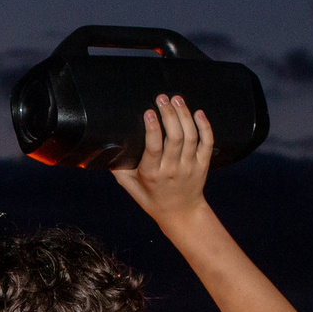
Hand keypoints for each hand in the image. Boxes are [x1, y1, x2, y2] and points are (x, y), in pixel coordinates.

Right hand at [112, 93, 212, 223]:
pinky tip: (198, 112)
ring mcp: (190, 167)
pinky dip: (204, 126)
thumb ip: (119, 169)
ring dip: (184, 114)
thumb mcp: (130, 187)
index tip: (149, 112)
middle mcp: (172, 170)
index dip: (152, 128)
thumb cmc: (152, 198)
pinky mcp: (203, 164)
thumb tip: (105, 148)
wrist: (181, 213)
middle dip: (169, 114)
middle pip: (175, 137)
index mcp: (152, 174)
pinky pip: (207, 142)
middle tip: (162, 98)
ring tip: (177, 99)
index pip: (154, 147)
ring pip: (191, 136)